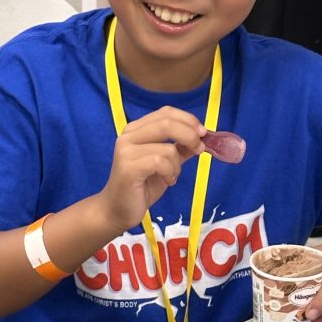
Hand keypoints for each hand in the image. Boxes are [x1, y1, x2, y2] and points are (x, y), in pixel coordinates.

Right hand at [96, 106, 205, 233]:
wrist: (118, 209)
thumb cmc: (142, 185)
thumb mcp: (166, 163)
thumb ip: (180, 148)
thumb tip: (202, 137)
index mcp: (136, 130)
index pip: (166, 112)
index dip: (188, 120)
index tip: (203, 133)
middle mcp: (128, 136)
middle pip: (167, 123)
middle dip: (190, 136)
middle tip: (199, 150)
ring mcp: (126, 151)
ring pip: (167, 148)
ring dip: (178, 165)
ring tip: (172, 176)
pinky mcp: (128, 168)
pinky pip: (161, 163)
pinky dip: (170, 173)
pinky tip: (167, 181)